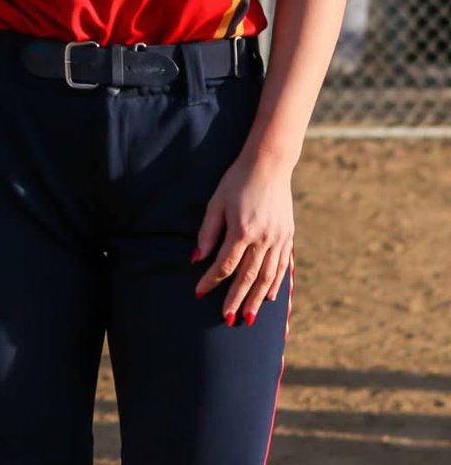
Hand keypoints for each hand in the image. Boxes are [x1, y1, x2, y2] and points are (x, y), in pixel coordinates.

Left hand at [192, 150, 294, 325]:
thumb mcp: (216, 202)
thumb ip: (208, 232)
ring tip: (248, 318)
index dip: (210, 281)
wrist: (269, 164)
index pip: (224, 265)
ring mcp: (278, 239)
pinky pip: (281, 266)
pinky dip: (275, 284)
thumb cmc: (237, 181)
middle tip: (227, 319)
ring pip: (267, 277)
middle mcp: (262, 238)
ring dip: (256, 300)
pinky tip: (269, 298)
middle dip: (235, 299)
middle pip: (247, 277)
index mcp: (242, 230)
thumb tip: (196, 258)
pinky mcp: (287, 236)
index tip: (199, 293)